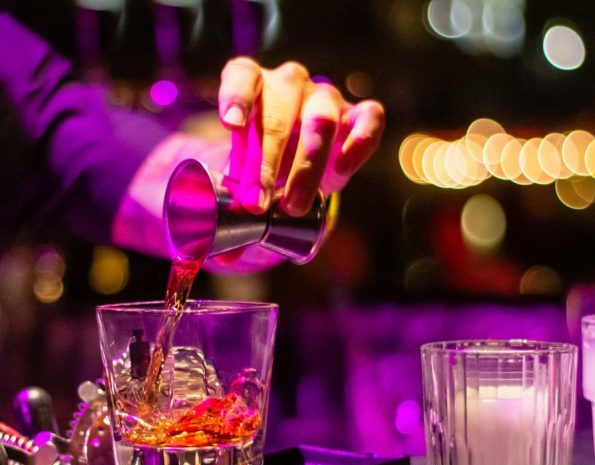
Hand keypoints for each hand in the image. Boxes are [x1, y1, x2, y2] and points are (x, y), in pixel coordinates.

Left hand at [218, 58, 384, 216]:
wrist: (296, 163)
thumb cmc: (259, 163)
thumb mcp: (239, 180)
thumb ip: (230, 209)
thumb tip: (225, 255)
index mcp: (251, 83)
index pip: (242, 78)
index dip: (236, 99)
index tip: (232, 126)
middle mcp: (288, 83)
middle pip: (277, 114)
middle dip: (266, 163)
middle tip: (257, 204)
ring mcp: (325, 96)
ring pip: (321, 120)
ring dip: (306, 166)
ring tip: (292, 206)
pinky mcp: (358, 114)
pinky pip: (369, 118)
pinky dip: (360, 142)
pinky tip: (343, 170)